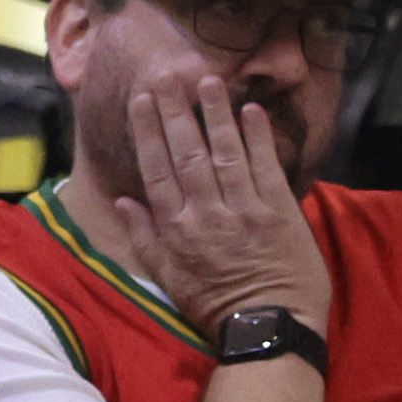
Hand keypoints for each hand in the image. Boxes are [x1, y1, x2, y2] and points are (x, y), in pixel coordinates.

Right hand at [100, 74, 338, 334]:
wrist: (267, 327)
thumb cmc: (214, 306)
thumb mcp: (166, 278)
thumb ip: (143, 237)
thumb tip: (121, 200)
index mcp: (177, 229)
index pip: (157, 170)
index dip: (148, 132)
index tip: (141, 101)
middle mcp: (208, 214)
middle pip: (188, 153)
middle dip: (176, 111)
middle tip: (169, 75)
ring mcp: (245, 210)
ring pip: (225, 152)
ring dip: (216, 113)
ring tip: (208, 79)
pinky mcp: (280, 211)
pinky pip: (266, 166)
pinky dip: (258, 137)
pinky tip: (250, 110)